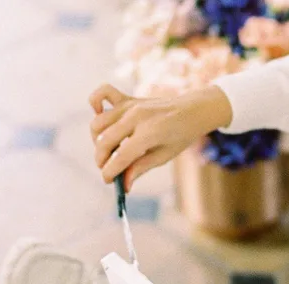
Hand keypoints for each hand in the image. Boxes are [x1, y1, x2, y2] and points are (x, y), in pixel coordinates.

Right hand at [88, 83, 232, 191]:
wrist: (193, 111)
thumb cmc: (181, 135)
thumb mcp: (165, 155)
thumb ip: (141, 167)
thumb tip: (124, 185)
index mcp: (150, 133)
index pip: (121, 156)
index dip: (110, 171)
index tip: (107, 180)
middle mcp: (137, 116)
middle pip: (105, 140)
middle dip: (102, 160)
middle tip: (109, 169)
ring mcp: (130, 105)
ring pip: (98, 123)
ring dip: (98, 140)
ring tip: (110, 150)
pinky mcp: (128, 98)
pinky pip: (103, 93)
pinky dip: (95, 102)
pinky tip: (99, 115)